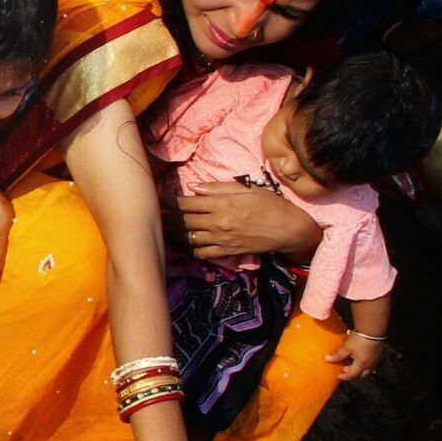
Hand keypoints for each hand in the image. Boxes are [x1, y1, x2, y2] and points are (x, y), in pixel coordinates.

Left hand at [169, 182, 321, 260]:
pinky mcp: (226, 252)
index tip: (157, 200)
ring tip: (160, 231)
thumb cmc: (270, 205)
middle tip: (152, 216)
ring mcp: (221, 239)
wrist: (288, 229)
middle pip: (183, 221)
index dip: (169, 202)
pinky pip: (201, 252)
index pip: (187, 203)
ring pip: (188, 238)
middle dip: (166, 218)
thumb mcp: (247, 189)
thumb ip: (218, 188)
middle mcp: (218, 222)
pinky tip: (183, 244)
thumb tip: (194, 187)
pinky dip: (190, 249)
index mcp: (222, 204)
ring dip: (173, 234)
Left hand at [326, 331, 384, 379]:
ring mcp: (376, 359)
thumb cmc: (360, 340)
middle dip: (353, 374)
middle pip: (362, 374)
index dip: (345, 376)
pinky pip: (372, 363)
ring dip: (360, 369)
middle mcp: (370, 364)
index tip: (338, 376)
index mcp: (362, 364)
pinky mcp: (379, 354)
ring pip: (368, 369)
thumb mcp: (347, 347)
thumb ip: (338, 354)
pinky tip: (361, 358)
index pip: (353, 375)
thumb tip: (327, 359)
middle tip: (345, 370)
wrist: (373, 330)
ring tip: (352, 364)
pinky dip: (365, 364)